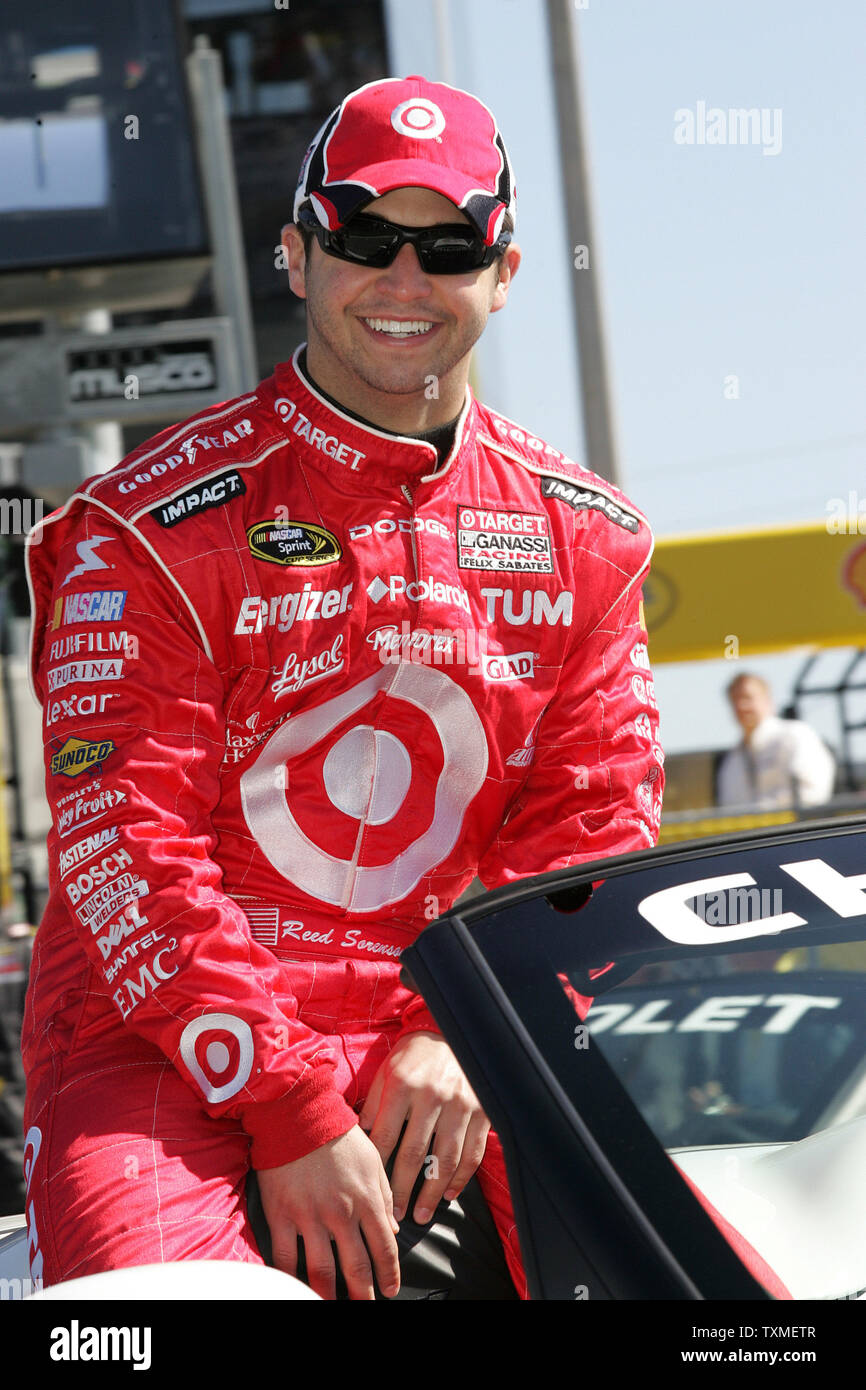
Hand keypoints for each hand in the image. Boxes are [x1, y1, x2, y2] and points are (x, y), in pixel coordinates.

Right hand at [255, 1126, 400, 1300]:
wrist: (297, 1114)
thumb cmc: (338, 1134)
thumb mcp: (373, 1158)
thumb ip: (384, 1194)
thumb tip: (393, 1227)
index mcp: (366, 1198)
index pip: (384, 1247)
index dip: (389, 1273)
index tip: (390, 1290)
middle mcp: (340, 1213)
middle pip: (356, 1266)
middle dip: (363, 1293)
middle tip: (366, 1305)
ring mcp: (309, 1216)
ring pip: (321, 1270)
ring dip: (328, 1294)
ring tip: (331, 1304)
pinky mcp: (281, 1215)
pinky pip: (285, 1257)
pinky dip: (290, 1277)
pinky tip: (296, 1287)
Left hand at [359, 1032, 489, 1224]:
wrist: (453, 1032)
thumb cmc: (414, 1055)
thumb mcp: (387, 1070)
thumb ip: (373, 1104)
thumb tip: (359, 1137)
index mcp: (403, 1085)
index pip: (386, 1136)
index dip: (378, 1168)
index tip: (373, 1191)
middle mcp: (432, 1096)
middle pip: (414, 1154)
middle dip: (403, 1190)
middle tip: (396, 1215)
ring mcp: (460, 1105)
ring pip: (445, 1159)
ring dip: (433, 1192)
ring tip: (421, 1214)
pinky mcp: (481, 1111)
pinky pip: (472, 1153)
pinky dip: (461, 1178)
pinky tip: (450, 1194)